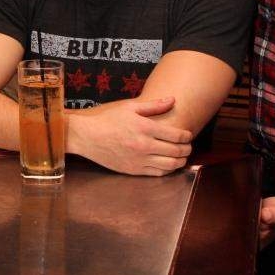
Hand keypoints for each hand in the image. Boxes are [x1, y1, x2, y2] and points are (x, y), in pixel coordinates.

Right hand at [69, 97, 192, 175]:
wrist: (86, 136)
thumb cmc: (107, 119)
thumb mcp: (129, 107)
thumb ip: (153, 105)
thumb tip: (172, 100)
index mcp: (145, 128)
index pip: (176, 135)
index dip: (186, 135)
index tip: (188, 134)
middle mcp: (144, 145)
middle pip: (176, 151)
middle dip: (187, 149)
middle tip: (189, 146)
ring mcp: (139, 160)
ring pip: (169, 165)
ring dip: (180, 161)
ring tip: (182, 156)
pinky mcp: (133, 170)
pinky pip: (157, 173)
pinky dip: (167, 170)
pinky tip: (168, 164)